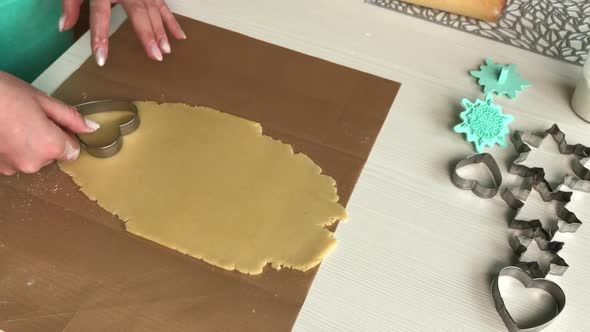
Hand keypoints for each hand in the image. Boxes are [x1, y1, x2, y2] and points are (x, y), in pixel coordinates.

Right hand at [0, 72, 98, 175]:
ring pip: (30, 157)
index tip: (51, 120)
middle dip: (45, 137)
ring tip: (11, 121)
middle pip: (51, 154)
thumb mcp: (42, 100)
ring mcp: (12, 168)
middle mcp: (34, 163)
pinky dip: (10, 147)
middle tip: (27, 116)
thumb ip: (70, 118)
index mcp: (51, 147)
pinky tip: (1, 130)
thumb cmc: (2, 94)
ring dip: (26, 143)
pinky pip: (13, 158)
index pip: (72, 150)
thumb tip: (92, 128)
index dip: (64, 134)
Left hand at [60, 0, 185, 65]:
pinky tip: (180, 36)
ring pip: (154, 10)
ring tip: (166, 50)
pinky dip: (172, 21)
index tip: (101, 58)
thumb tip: (64, 27)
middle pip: (138, 14)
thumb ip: (70, 5)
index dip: (100, 37)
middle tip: (156, 56)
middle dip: (147, 35)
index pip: (101, 16)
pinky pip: (164, 5)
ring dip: (162, 31)